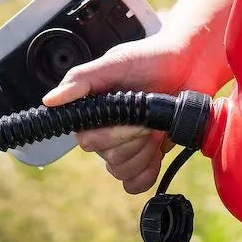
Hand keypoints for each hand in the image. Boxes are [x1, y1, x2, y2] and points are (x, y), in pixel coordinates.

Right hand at [42, 30, 214, 194]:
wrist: (192, 64)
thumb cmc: (153, 57)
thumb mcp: (116, 62)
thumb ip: (81, 80)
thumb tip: (49, 100)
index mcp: (93, 112)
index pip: (87, 141)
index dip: (113, 135)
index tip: (134, 118)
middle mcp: (105, 132)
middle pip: (108, 159)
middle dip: (135, 141)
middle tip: (152, 120)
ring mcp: (127, 147)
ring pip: (122, 172)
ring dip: (145, 154)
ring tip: (159, 128)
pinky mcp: (147, 157)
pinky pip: (135, 183)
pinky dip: (147, 173)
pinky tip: (158, 154)